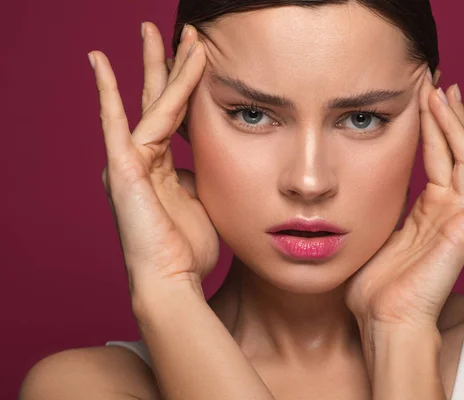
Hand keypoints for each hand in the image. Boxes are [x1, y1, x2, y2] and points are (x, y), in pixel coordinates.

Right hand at [91, 22, 218, 298]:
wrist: (174, 279)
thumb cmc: (189, 247)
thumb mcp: (202, 200)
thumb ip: (200, 175)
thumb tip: (206, 161)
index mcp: (160, 166)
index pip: (174, 114)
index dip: (184, 85)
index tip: (197, 57)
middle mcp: (141, 159)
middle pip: (157, 99)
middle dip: (164, 63)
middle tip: (170, 30)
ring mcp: (129, 162)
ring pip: (149, 104)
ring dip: (158, 67)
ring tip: (159, 30)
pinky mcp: (122, 169)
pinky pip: (116, 123)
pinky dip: (107, 92)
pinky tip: (99, 62)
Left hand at [345, 68, 463, 330]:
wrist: (385, 322)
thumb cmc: (375, 290)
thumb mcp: (374, 239)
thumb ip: (379, 214)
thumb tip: (360, 195)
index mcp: (425, 213)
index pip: (433, 160)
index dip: (430, 129)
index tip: (423, 100)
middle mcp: (445, 212)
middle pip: (453, 154)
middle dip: (445, 118)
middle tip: (439, 85)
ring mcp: (458, 221)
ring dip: (457, 128)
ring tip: (447, 94)